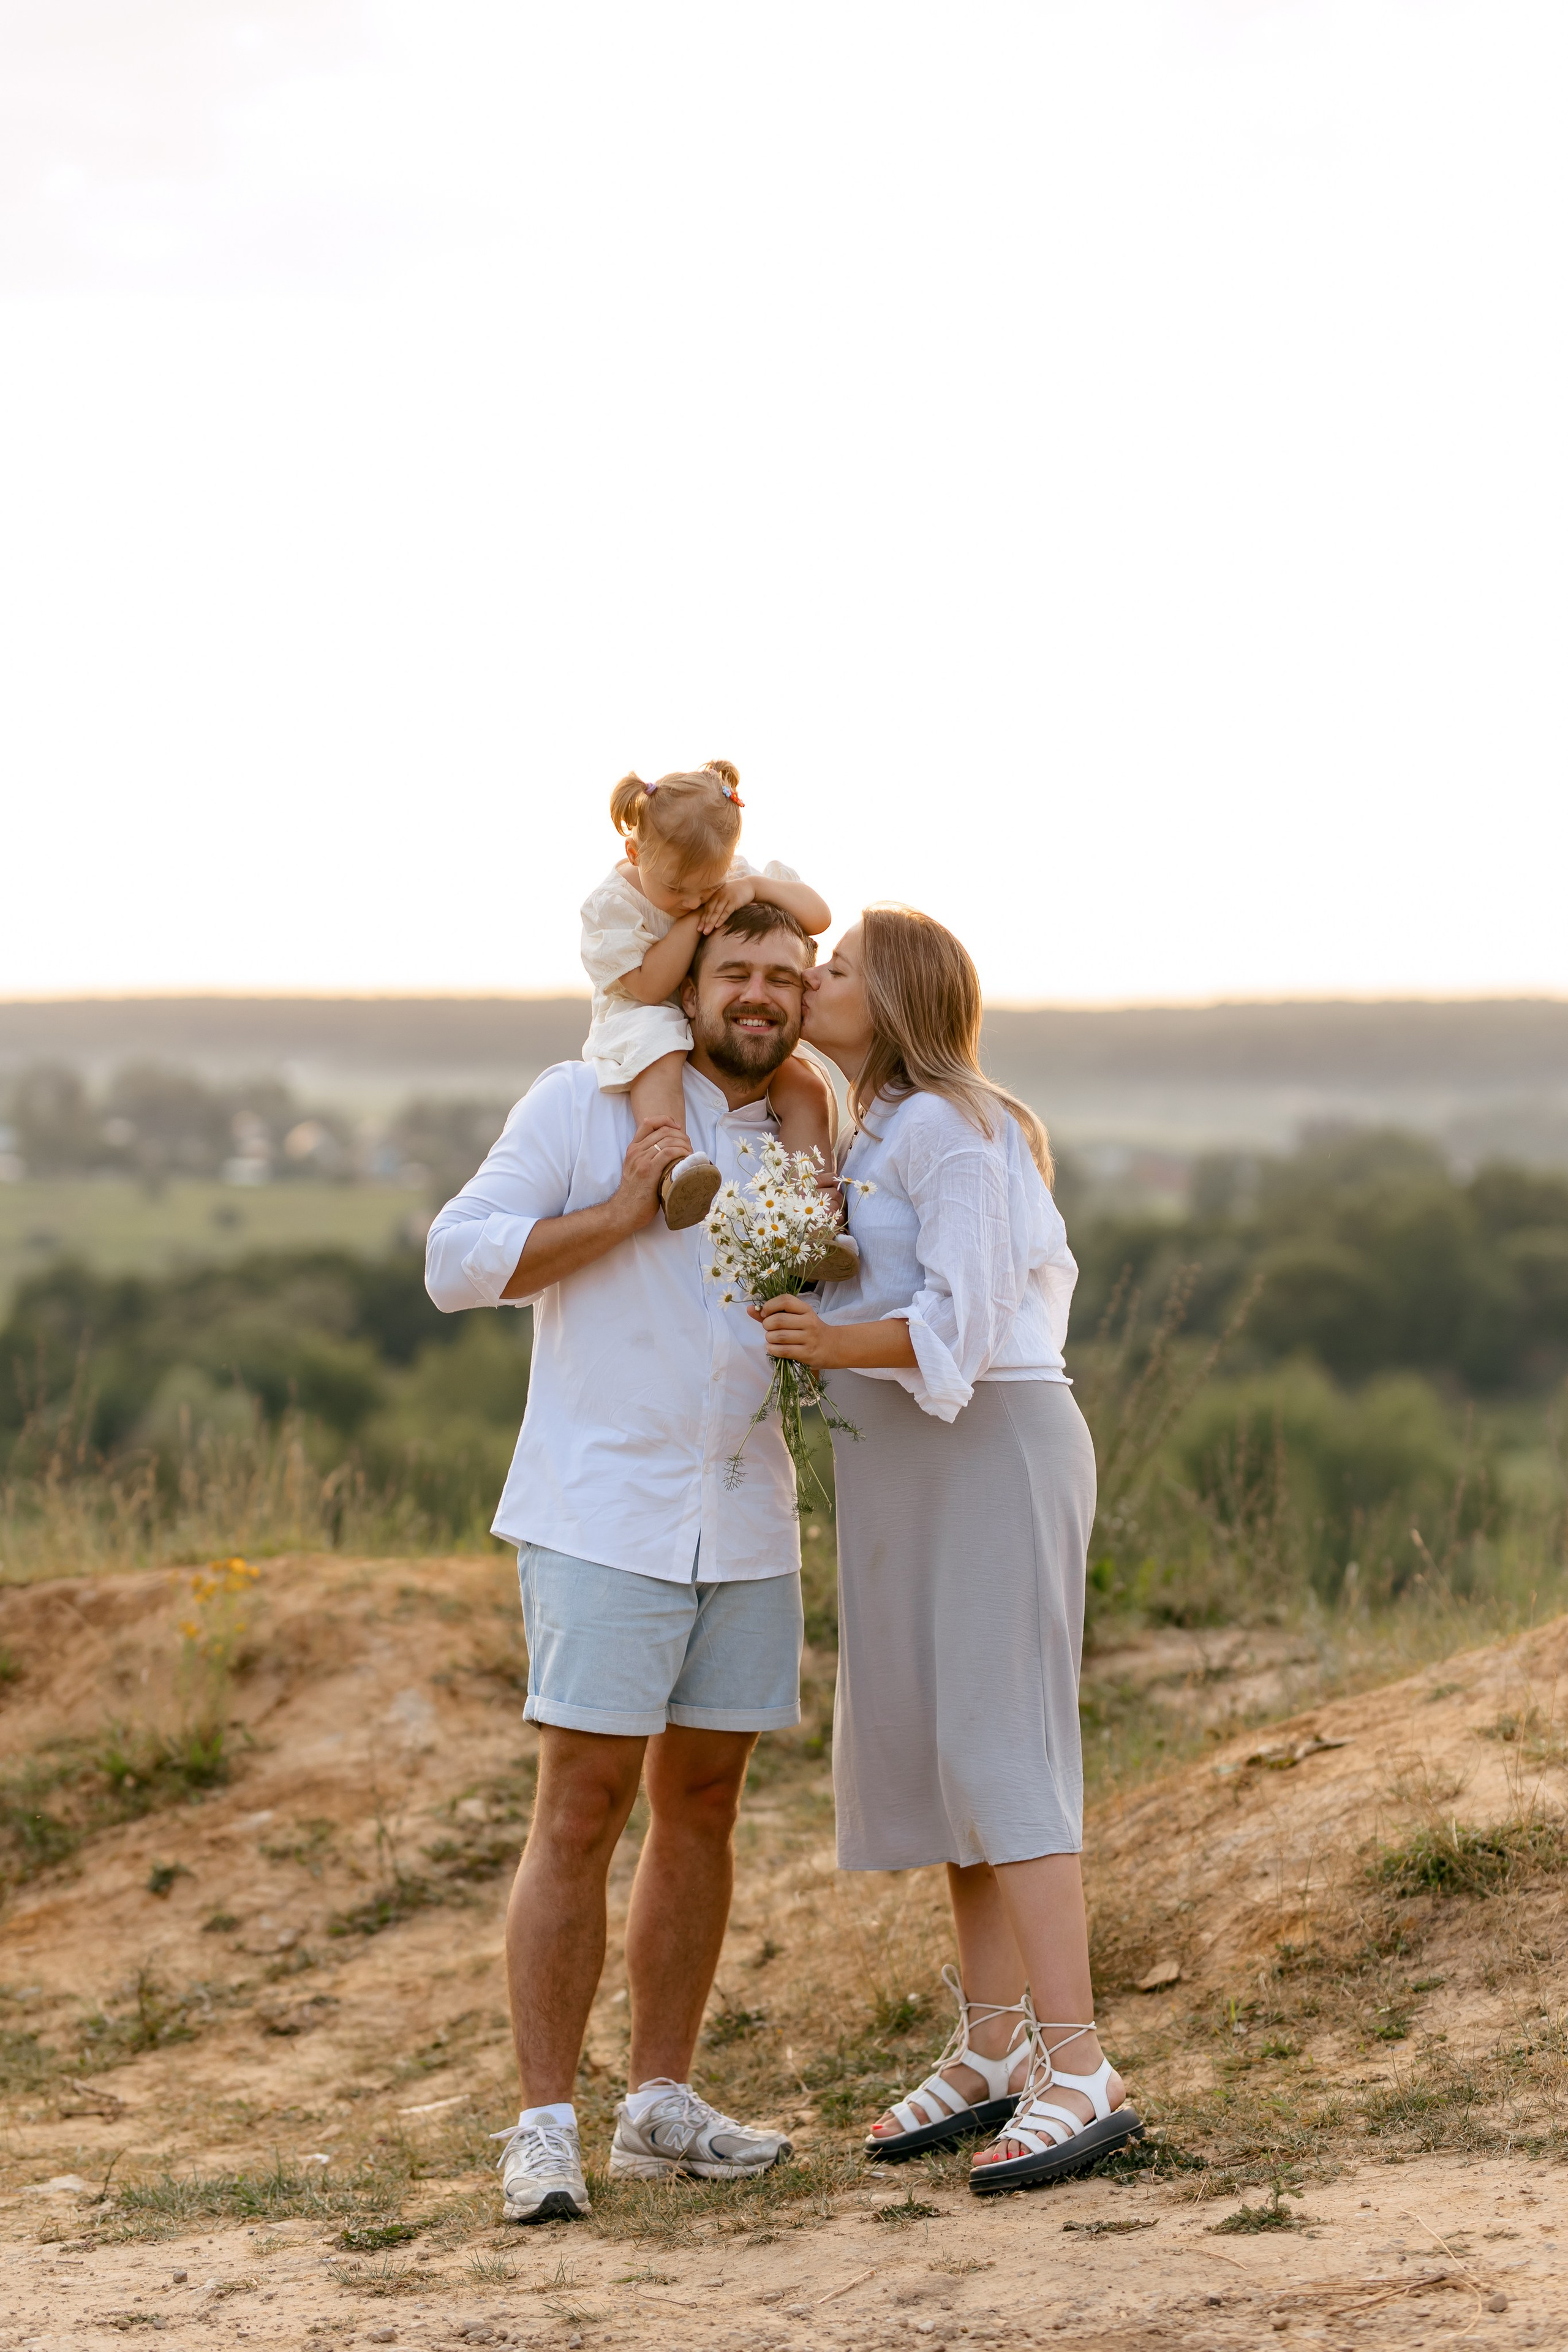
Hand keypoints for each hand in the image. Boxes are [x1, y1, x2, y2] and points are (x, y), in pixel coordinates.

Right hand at [614, 1116, 691, 1230]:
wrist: (625, 1211)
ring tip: (690, 1153)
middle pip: (663, 1130)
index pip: (649, 1122)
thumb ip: (649, 1159)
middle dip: (681, 1135)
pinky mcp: (648, 1170)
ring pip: (668, 1140)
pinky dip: (681, 1151)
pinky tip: (687, 1158)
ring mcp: (641, 1159)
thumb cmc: (636, 1194)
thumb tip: (671, 1153)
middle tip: (689, 1146)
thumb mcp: (638, 1170)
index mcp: (633, 1149)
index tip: (678, 1129)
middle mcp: (635, 1151)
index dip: (666, 1120)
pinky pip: (669, 1152)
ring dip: (684, 1144)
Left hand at [697, 873, 756, 932]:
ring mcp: (726, 898)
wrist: (750, 885)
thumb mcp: (726, 894)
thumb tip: (712, 915)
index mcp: (715, 895)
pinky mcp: (734, 901)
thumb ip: (719, 902)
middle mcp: (719, 896)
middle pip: (710, 911)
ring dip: (710, 923)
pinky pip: (726, 912)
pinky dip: (721, 919)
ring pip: (716, 912)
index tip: (698, 928)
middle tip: (699, 931)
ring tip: (706, 932)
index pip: (707, 908)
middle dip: (704, 922)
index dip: (702, 918)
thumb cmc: (737, 892)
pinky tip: (717, 926)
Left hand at [751, 1294, 840, 1366]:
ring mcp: (809, 1338)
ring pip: (779, 1336)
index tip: (765, 1313)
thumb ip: (772, 1313)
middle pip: (779, 1320)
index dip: (770, 1306)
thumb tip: (750, 1309)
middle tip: (768, 1329)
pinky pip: (783, 1351)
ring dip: (769, 1338)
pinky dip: (772, 1349)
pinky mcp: (807, 1353)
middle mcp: (809, 1322)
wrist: (832, 1346)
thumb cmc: (808, 1330)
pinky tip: (772, 1348)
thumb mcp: (796, 1317)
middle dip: (767, 1325)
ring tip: (771, 1339)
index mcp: (805, 1309)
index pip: (785, 1300)